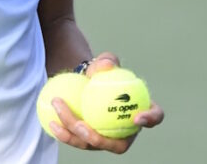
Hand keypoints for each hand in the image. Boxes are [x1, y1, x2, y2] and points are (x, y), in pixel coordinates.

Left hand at [46, 52, 165, 153]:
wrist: (85, 83)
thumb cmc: (100, 73)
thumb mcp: (103, 62)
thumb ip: (106, 61)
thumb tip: (104, 65)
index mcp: (141, 112)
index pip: (154, 117)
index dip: (151, 120)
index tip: (137, 117)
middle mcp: (126, 132)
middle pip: (118, 144)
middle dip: (100, 140)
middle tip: (82, 126)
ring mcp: (107, 141)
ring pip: (93, 144)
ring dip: (74, 135)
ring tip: (59, 120)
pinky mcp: (89, 143)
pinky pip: (77, 141)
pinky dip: (64, 133)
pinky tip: (52, 123)